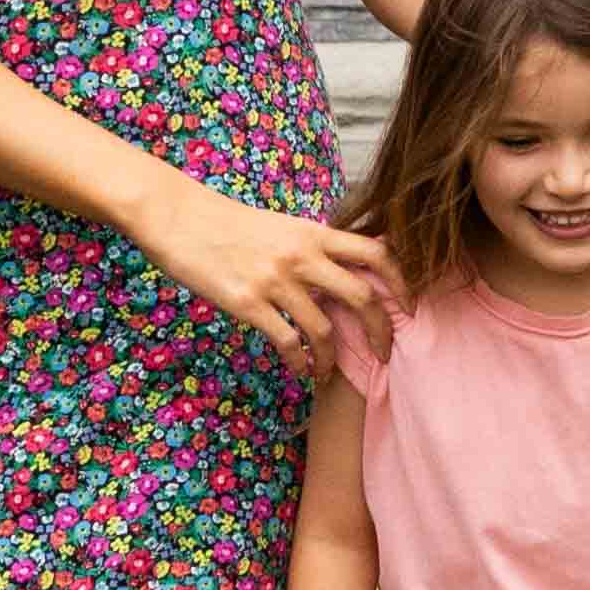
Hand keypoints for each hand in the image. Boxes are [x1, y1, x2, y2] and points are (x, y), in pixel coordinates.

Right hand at [148, 176, 385, 362]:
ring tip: (329, 372)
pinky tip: (300, 370)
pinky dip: (300, 363)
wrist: (181, 217)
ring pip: (323, 329)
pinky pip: (287, 342)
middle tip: (385, 354)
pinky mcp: (248, 302)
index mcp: (314, 233)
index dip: (401, 282)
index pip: (376, 253)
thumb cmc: (230, 224)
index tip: (409, 307)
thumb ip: (314, 247)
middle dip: (381, 332)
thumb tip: (345, 269)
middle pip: (362, 297)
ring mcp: (275, 280)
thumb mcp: (282, 226)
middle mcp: (302, 256)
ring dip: (332, 359)